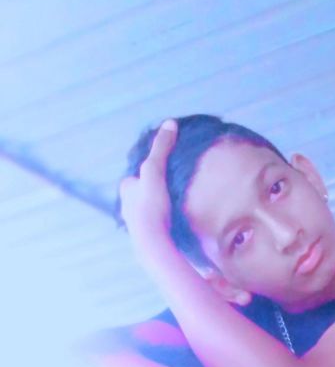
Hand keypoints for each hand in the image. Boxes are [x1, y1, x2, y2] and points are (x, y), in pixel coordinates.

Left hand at [119, 120, 176, 248]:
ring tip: (176, 208)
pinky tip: (174, 225)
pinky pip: (156, 226)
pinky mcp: (147, 240)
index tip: (165, 172)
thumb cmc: (151, 205)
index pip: (138, 175)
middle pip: (143, 193)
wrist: (152, 243)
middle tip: (172, 190)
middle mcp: (126, 207)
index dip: (151, 171)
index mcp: (126, 190)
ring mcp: (136, 225)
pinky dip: (163, 223)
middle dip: (153, 191)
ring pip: (148, 211)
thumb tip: (170, 123)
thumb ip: (161, 148)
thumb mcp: (154, 170)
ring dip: (159, 209)